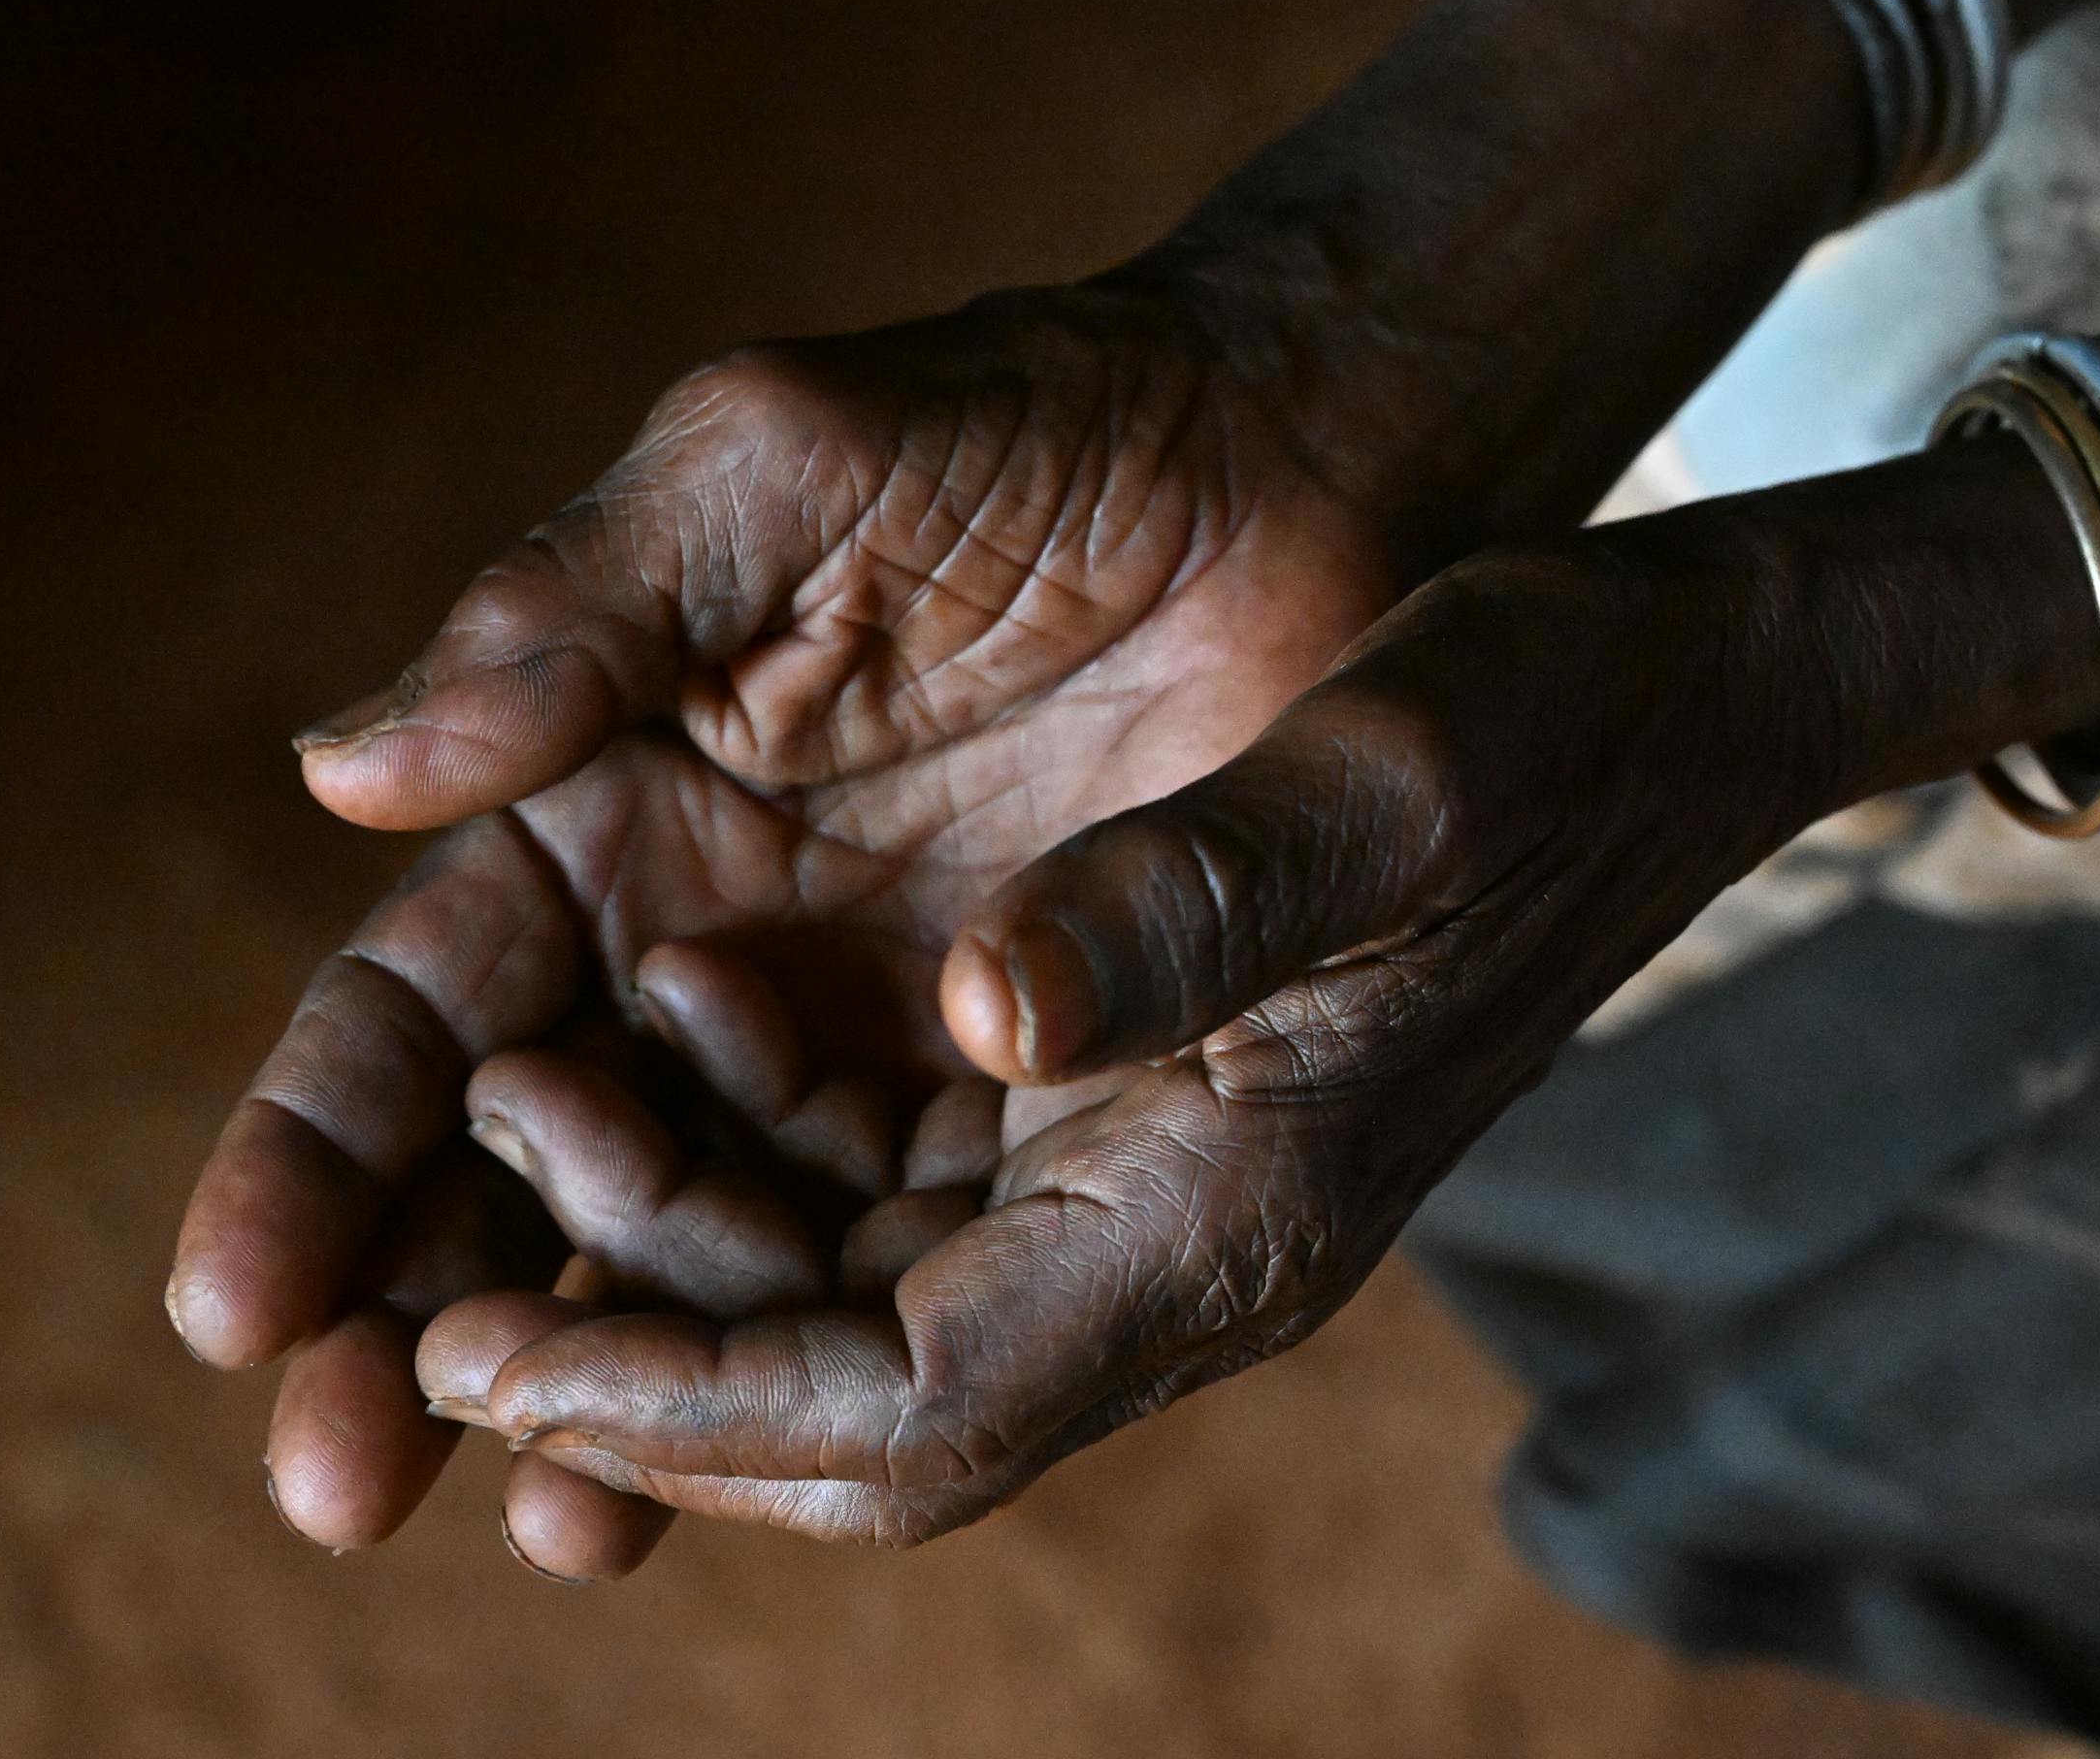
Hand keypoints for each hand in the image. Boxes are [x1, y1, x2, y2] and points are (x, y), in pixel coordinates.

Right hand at [168, 281, 1399, 1573]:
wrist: (1297, 459)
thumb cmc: (1022, 424)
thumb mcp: (777, 469)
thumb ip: (573, 607)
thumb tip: (343, 770)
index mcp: (604, 799)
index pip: (423, 1008)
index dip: (320, 1151)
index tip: (238, 1299)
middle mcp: (697, 942)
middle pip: (515, 1172)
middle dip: (406, 1323)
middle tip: (330, 1476)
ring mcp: (849, 1032)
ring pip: (688, 1249)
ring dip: (598, 1389)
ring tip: (541, 1520)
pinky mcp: (1006, 1087)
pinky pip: (888, 1247)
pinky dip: (810, 1360)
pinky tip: (745, 1471)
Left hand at [404, 437, 2099, 1558]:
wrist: (1692, 686)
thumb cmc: (1557, 707)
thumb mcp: (1394, 766)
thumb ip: (1195, 892)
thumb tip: (976, 996)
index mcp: (1228, 1213)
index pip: (901, 1413)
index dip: (668, 1408)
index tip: (459, 1353)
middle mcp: (1184, 1245)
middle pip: (850, 1410)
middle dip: (620, 1371)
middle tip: (407, 1287)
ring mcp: (1167, 1188)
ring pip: (858, 1312)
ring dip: (672, 1248)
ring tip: (522, 1095)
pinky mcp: (1146, 1108)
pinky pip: (909, 1196)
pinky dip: (764, 1144)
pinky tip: (679, 997)